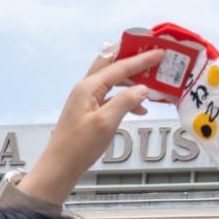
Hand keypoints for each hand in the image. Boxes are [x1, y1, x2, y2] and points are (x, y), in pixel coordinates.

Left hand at [17, 46, 165, 203]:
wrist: (60, 167)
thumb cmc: (78, 147)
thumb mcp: (106, 123)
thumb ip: (125, 102)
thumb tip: (143, 89)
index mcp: (88, 87)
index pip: (119, 67)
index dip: (141, 59)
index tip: (159, 52)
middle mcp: (86, 88)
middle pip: (111, 64)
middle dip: (131, 58)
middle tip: (150, 55)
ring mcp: (86, 99)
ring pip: (112, 80)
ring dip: (131, 80)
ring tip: (151, 82)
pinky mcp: (89, 111)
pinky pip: (111, 96)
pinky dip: (126, 98)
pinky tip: (139, 109)